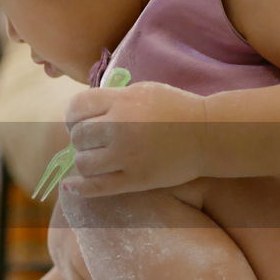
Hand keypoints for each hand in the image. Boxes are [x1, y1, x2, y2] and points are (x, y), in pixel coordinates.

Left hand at [61, 82, 208, 196]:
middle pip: (78, 136)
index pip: (77, 107)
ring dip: (84, 161)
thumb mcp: (143, 91)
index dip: (73, 116)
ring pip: (83, 163)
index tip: (79, 121)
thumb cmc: (175, 109)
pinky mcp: (136, 179)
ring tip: (96, 158)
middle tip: (92, 142)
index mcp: (122, 101)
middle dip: (80, 139)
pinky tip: (69, 186)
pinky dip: (79, 188)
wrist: (209, 134)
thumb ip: (112, 100)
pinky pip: (98, 187)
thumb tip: (80, 113)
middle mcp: (121, 127)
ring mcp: (127, 156)